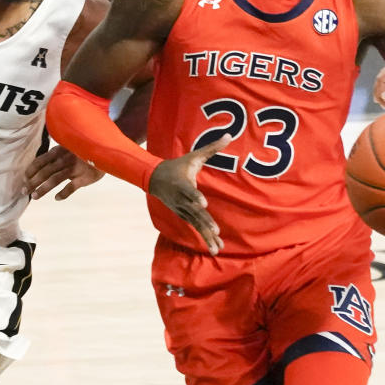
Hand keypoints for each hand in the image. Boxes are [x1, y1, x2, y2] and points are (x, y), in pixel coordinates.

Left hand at [25, 145, 103, 200]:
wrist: (105, 152)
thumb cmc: (83, 151)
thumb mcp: (68, 147)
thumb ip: (56, 154)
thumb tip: (40, 164)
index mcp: (59, 151)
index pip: (40, 161)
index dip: (30, 170)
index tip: (24, 178)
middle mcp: (64, 159)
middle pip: (44, 171)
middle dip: (32, 182)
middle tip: (24, 191)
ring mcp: (74, 168)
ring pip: (55, 179)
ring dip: (43, 189)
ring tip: (35, 196)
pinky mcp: (84, 177)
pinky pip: (71, 187)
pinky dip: (63, 193)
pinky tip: (56, 198)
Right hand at [148, 134, 231, 255]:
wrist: (155, 178)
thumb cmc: (178, 166)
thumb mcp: (194, 156)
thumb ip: (212, 148)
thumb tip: (229, 135)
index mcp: (183, 184)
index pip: (189, 191)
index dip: (195, 196)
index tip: (203, 203)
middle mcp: (182, 200)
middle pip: (194, 212)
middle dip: (205, 222)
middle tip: (215, 230)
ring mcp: (182, 210)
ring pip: (196, 224)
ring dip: (206, 236)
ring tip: (217, 248)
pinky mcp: (184, 216)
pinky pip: (196, 229)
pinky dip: (205, 238)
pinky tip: (215, 248)